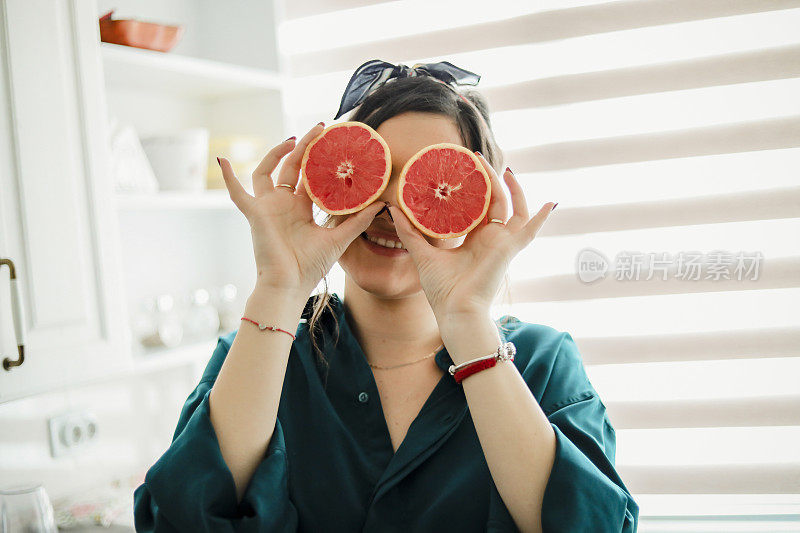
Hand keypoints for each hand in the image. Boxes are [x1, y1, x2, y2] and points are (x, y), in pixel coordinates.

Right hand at [219, 123, 384, 296]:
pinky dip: (228, 177)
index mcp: (301, 209)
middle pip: (292, 167)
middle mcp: (284, 204)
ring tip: (293, 138)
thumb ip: (358, 221)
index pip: (310, 178)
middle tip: (320, 128)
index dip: (320, 161)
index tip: (333, 142)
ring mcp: (268, 207)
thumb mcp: (339, 239)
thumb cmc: (310, 267)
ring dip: (276, 153)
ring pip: (267, 171)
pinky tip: (221, 159)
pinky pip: (236, 192)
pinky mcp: (255, 213)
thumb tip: (381, 203)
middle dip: (304, 147)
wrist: (289, 285)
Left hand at [388, 153, 555, 317]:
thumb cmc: (442, 290)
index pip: (478, 208)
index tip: (465, 169)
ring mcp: (502, 243)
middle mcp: (490, 239)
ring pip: (514, 209)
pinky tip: (551, 202)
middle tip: (477, 159)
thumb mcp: (422, 254)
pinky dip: (542, 217)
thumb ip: (410, 232)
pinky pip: (531, 230)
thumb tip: (393, 209)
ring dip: (513, 189)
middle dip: (490, 179)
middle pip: (496, 202)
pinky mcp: (510, 249)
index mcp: (474, 240)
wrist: (456, 310)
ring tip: (505, 169)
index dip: (475, 188)